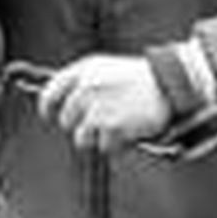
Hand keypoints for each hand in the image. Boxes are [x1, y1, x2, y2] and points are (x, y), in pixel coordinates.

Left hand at [37, 54, 171, 152]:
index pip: (50, 93)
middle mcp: (87, 87)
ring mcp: (98, 107)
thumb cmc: (140, 78)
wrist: (169, 84)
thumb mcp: (108, 69)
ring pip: (82, 138)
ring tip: (119, 125)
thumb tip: (65, 106)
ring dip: (98, 138)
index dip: (47, 108)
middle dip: (81, 126)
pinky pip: (104, 147)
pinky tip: (130, 130)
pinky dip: (117, 145)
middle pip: (66, 120)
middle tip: (101, 124)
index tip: (49, 116)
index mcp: (84, 69)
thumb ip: (85, 84)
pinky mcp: (111, 126)